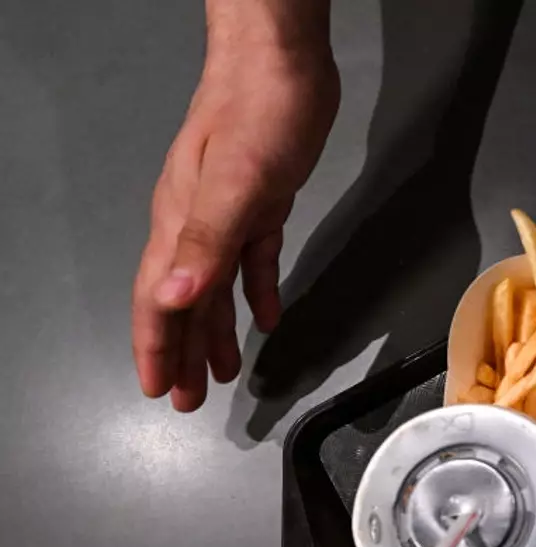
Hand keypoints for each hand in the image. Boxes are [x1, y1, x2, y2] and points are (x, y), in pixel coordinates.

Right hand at [132, 43, 338, 410]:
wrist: (280, 58)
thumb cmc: (259, 114)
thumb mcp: (237, 181)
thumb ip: (207, 241)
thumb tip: (175, 300)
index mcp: (181, 224)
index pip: (161, 299)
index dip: (157, 347)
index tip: (157, 391)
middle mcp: (196, 223)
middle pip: (183, 303)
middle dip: (180, 353)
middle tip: (184, 401)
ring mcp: (227, 212)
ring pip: (214, 287)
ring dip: (214, 332)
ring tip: (218, 375)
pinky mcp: (261, 201)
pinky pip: (251, 259)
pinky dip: (256, 291)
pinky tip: (265, 319)